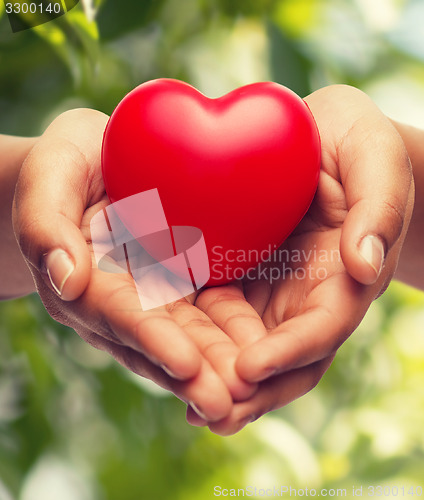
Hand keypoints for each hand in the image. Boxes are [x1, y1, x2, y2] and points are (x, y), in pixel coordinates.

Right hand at [12, 109, 265, 421]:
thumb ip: (45, 222)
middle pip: (158, 340)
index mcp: (86, 279)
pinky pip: (207, 313)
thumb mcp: (50, 174)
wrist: (99, 161)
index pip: (119, 313)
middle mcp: (122, 299)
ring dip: (216, 367)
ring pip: (187, 336)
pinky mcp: (181, 284)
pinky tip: (260, 357)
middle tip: (228, 404)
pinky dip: (230, 336)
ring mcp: (154, 296)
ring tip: (250, 394)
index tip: (186, 364)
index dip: (151, 338)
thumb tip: (66, 280)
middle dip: (192, 373)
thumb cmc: (69, 163)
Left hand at [188, 85, 413, 434]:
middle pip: (283, 358)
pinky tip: (164, 352)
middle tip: (208, 413)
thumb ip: (379, 208)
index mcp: (345, 277)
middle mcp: (307, 296)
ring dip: (218, 378)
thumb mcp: (375, 158)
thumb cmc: (357, 145)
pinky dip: (196, 339)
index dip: (290, 352)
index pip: (322, 327)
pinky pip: (216, 315)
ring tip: (185, 403)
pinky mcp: (239, 276)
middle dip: (250, 390)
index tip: (250, 369)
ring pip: (246, 346)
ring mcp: (271, 291)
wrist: (321, 139)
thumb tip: (365, 265)